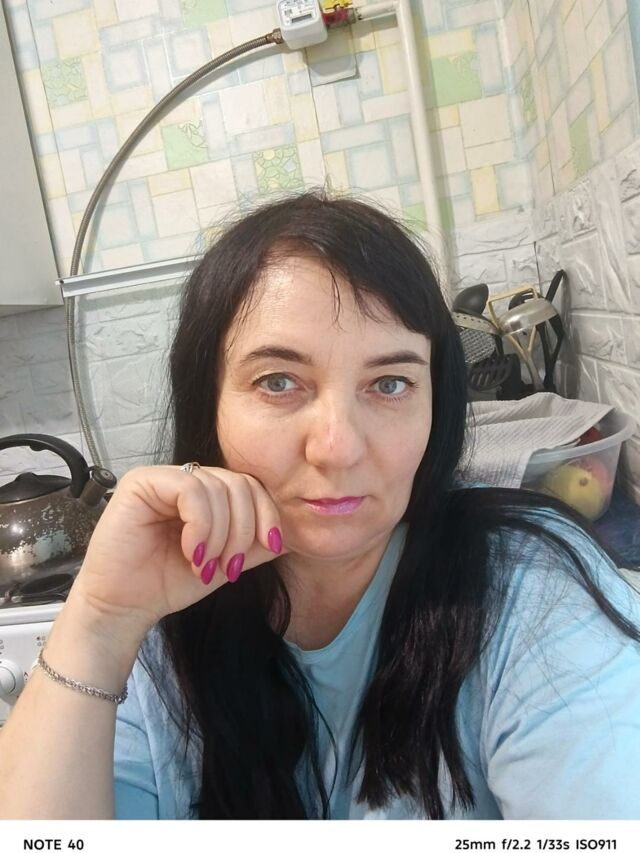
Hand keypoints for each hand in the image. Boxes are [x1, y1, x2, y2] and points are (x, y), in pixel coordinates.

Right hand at [68, 465, 286, 639]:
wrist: (125, 608)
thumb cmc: (168, 584)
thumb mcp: (226, 562)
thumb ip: (255, 544)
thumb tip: (291, 533)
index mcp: (206, 493)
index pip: (250, 486)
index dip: (267, 514)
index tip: (271, 547)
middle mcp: (185, 478)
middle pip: (239, 484)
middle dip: (244, 529)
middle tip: (230, 566)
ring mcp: (163, 476)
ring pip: (218, 487)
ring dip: (221, 534)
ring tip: (205, 565)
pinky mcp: (141, 482)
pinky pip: (191, 490)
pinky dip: (201, 525)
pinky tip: (192, 552)